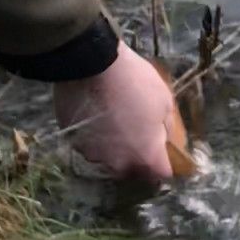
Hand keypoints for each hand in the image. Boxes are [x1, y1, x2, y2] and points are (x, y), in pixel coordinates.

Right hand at [52, 40, 176, 182]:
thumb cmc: (135, 82)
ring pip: (107, 158)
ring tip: (112, 123)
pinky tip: (94, 117)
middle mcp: (118, 163)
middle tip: (137, 135)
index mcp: (145, 156)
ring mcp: (93, 154)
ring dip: (112, 147)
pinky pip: (88, 144)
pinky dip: (93, 135)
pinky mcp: (73, 141)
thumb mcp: (164, 102)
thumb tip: (165, 140)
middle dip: (136, 158)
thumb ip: (166, 128)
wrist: (92, 65)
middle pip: (131, 170)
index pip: (161, 174)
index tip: (164, 155)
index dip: (165, 165)